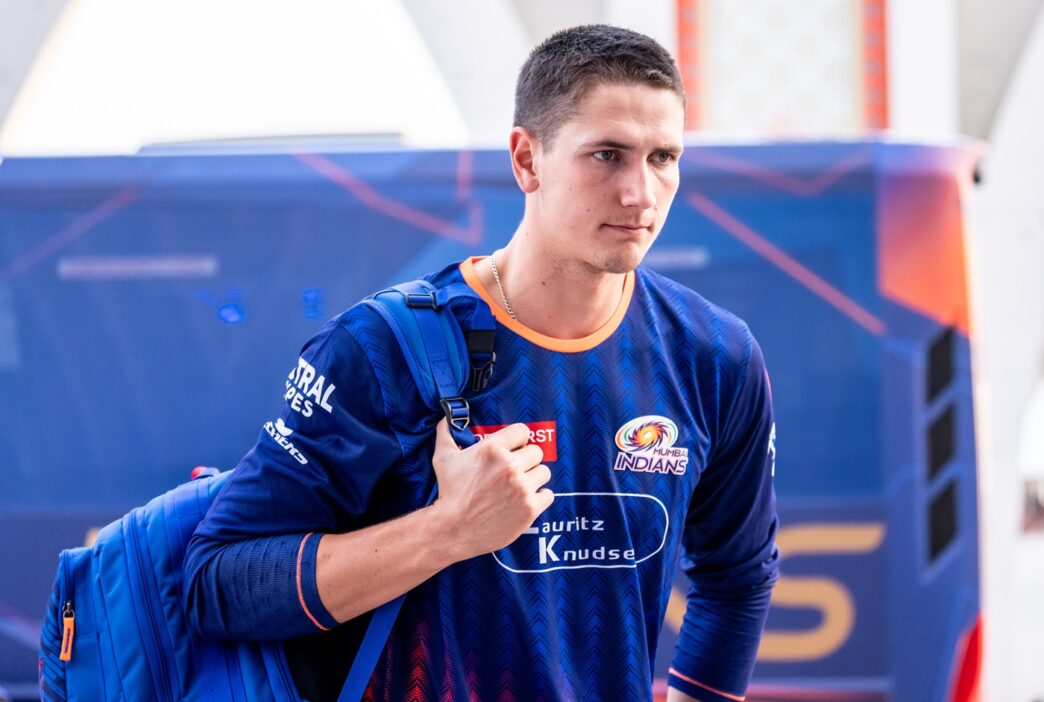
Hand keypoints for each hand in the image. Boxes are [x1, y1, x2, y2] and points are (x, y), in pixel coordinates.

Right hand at [430, 418, 553, 560]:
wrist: (453, 529)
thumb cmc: (449, 492)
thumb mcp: (443, 459)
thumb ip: (446, 434)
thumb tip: (444, 418)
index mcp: (491, 448)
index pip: (523, 431)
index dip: (518, 441)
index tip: (514, 450)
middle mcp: (509, 465)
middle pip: (537, 452)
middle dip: (526, 461)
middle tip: (514, 473)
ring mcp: (522, 487)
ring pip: (544, 472)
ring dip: (534, 479)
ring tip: (519, 488)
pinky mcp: (530, 507)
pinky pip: (548, 494)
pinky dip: (539, 498)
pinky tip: (525, 501)